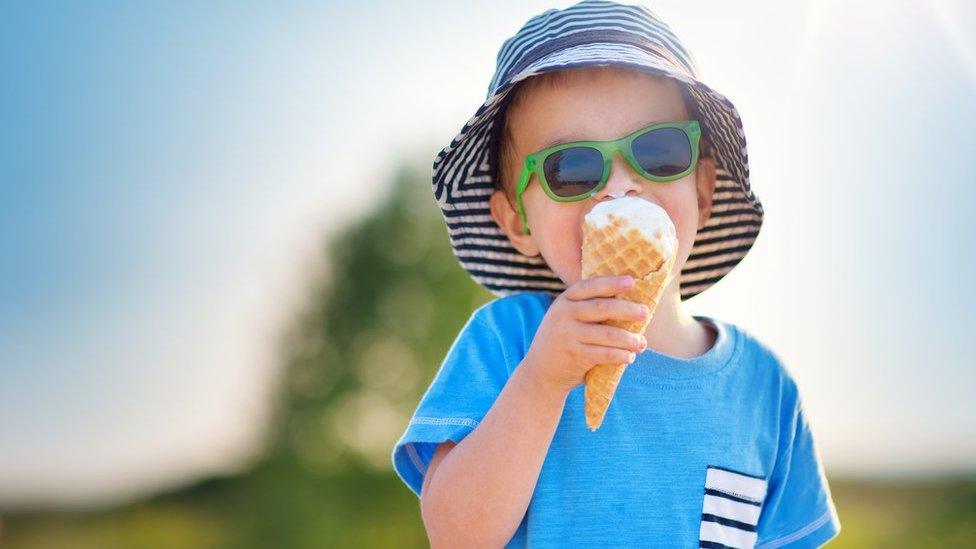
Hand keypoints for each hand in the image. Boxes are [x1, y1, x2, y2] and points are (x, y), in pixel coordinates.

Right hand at [521, 276, 649, 394]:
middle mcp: (564, 315)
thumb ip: (585, 308)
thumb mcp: (565, 319)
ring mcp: (568, 336)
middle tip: (645, 313)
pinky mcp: (575, 356)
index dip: (611, 283)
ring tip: (642, 343)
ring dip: (629, 338)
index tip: (631, 282)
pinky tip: (629, 357)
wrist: (540, 372)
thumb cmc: (563, 341)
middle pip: (602, 308)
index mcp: (564, 301)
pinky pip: (605, 354)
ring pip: (607, 334)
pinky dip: (621, 355)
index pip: (590, 286)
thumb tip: (626, 300)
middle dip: (627, 309)